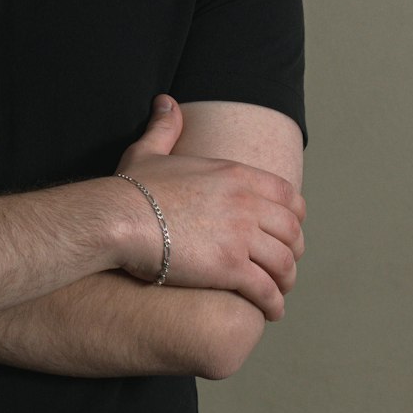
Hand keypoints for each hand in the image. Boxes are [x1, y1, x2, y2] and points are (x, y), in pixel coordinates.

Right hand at [114, 96, 305, 320]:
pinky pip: (267, 290)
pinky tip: (269, 311)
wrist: (117, 217)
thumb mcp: (149, 151)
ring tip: (280, 292)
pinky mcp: (230, 267)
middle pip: (292, 230)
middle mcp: (245, 202)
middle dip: (294, 250)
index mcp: (233, 174)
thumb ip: (165, 126)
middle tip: (285, 264)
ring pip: (285, 262)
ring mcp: (240, 235)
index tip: (288, 229)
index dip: (294, 215)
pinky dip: (273, 303)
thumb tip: (165, 101)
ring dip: (287, 280)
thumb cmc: (130, 188)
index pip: (287, 194)